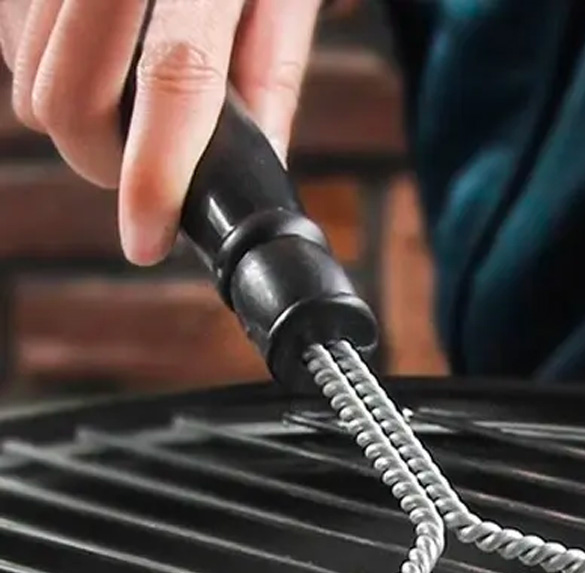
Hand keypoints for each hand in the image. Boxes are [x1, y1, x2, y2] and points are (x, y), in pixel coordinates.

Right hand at [0, 0, 323, 263]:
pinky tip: (94, 53)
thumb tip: (256, 161)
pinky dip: (45, 64)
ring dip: (76, 114)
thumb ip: (269, 69)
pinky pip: (6, 32)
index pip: (177, 77)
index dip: (155, 174)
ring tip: (131, 98)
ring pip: (25, 70)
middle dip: (102, 161)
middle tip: (143, 177)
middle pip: (67, 93)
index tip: (146, 239)